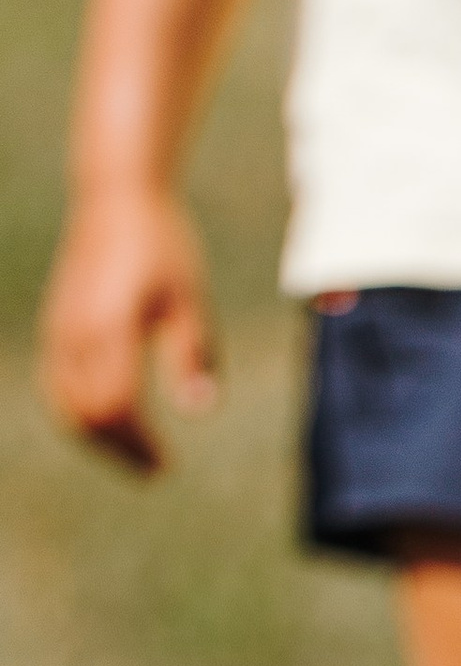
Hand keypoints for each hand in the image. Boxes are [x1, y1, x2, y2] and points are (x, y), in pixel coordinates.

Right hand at [39, 186, 220, 474]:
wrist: (116, 196)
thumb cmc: (164, 247)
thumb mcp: (190, 300)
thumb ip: (193, 356)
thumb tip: (198, 411)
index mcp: (111, 324)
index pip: (116, 405)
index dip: (139, 444)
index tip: (167, 465)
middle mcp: (76, 329)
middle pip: (88, 415)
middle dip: (121, 451)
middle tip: (156, 469)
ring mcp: (59, 328)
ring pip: (66, 406)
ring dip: (100, 439)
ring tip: (137, 454)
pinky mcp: (56, 325)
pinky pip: (58, 386)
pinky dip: (82, 414)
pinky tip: (115, 423)